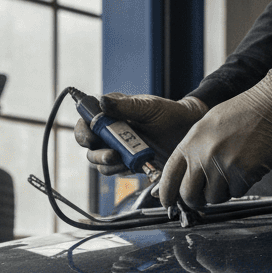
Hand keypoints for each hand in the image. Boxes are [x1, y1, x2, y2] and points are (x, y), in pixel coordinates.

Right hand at [74, 93, 207, 174]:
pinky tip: (131, 165)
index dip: (84, 130)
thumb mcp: (148, 107)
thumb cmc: (171, 114)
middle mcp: (110, 131)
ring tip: (123, 161)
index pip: (86, 121)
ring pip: (97, 161)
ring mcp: (116, 148)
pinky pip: (112, 171)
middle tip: (111, 155)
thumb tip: (102, 101)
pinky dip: (118, 170)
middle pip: (88, 145)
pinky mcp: (124, 163)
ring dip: (107, 164)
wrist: (188, 132)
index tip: (92, 136)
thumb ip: (125, 106)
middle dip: (96, 153)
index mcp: (111, 112)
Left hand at [158, 69, 271, 208]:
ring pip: (213, 197)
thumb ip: (192, 151)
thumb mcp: (207, 126)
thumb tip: (180, 178)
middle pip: (188, 195)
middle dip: (196, 199)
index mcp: (190, 143)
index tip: (169, 203)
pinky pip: (235, 193)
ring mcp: (222, 165)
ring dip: (222, 191)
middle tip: (204, 194)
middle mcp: (203, 156)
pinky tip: (246, 168)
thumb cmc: (243, 112)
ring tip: (232, 172)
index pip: (169, 178)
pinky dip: (241, 186)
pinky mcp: (243, 173)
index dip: (166, 195)